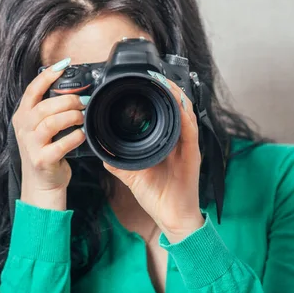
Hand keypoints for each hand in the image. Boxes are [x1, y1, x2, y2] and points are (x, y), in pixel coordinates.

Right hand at [11, 57, 86, 209]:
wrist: (41, 184)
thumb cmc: (45, 151)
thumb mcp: (40, 127)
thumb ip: (49, 109)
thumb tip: (72, 89)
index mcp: (22, 116)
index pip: (32, 90)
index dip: (48, 76)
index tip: (64, 65)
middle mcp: (23, 128)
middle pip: (45, 106)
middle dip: (68, 100)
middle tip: (83, 102)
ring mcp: (31, 145)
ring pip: (51, 122)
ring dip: (72, 117)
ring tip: (82, 117)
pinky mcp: (42, 160)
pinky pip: (61, 144)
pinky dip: (75, 137)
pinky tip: (81, 135)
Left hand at [104, 76, 204, 242]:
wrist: (172, 217)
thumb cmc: (156, 196)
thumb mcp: (132, 173)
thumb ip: (118, 160)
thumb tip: (101, 150)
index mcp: (166, 142)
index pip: (163, 112)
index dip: (157, 95)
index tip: (145, 81)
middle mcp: (178, 140)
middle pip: (177, 107)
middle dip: (168, 88)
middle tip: (155, 74)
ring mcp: (187, 147)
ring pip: (186, 114)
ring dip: (177, 97)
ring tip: (166, 82)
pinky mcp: (193, 155)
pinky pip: (191, 132)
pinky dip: (185, 117)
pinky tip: (179, 106)